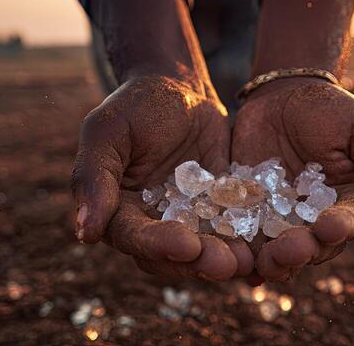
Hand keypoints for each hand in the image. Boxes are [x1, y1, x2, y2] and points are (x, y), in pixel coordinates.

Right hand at [71, 76, 252, 280]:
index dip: (157, 244)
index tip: (185, 244)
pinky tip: (268, 249)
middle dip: (198, 261)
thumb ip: (93, 178)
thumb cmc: (136, 104)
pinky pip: (232, 229)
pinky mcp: (218, 211)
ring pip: (205, 249)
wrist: (179, 89)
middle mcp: (152, 223)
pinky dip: (248, 241)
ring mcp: (188, 220)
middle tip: (226, 264)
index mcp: (118, 210)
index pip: (133, 237)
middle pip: (171, 255)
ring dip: (225, 258)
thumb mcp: (108, 131)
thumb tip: (84, 233)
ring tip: (250, 261)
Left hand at [232, 78, 353, 280]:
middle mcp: (318, 219)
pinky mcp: (251, 214)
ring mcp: (283, 219)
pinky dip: (243, 250)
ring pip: (281, 250)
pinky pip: (246, 235)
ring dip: (275, 260)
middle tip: (291, 249)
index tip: (330, 227)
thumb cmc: (332, 110)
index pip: (353, 221)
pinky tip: (237, 258)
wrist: (282, 95)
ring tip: (266, 260)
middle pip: (315, 245)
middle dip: (304, 250)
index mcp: (352, 202)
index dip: (342, 227)